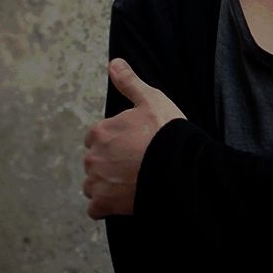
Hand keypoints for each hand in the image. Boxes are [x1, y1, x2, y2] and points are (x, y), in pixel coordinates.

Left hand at [83, 58, 185, 219]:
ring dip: (106, 184)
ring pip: (93, 184)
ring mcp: (97, 182)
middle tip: (135, 163)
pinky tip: (123, 199)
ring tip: (131, 181)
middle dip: (109, 162)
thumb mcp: (150, 99)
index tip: (132, 144)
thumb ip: (129, 82)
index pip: (96, 137)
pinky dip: (106, 206)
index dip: (115, 140)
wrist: (179, 167)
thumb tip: (113, 63)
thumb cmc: (166, 131)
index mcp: (100, 132)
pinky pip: (95, 209)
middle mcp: (92, 157)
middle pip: (95, 161)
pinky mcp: (105, 205)